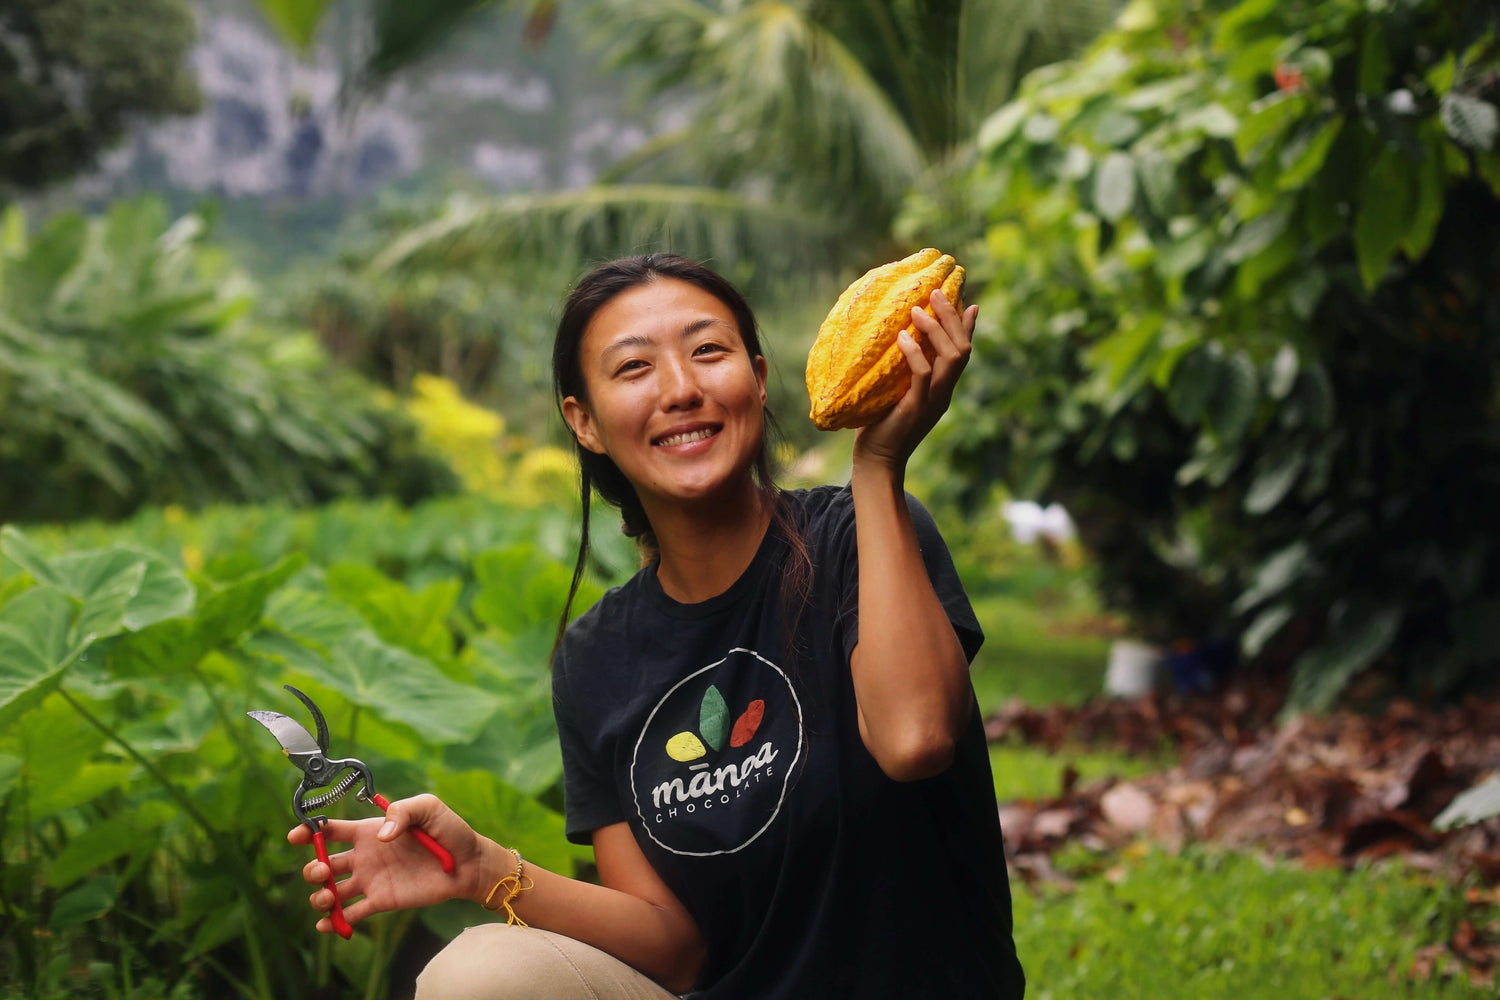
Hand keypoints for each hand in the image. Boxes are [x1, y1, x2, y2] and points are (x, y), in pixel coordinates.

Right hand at [287, 793, 484, 932]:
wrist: (468, 863)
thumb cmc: (449, 830)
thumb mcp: (428, 807)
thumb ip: (402, 812)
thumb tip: (381, 836)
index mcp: (370, 831)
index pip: (330, 830)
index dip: (309, 832)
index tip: (295, 836)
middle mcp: (365, 856)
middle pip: (323, 863)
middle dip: (313, 869)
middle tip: (324, 871)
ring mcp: (371, 880)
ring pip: (331, 892)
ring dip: (320, 897)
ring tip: (328, 898)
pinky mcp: (381, 901)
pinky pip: (351, 914)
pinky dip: (335, 922)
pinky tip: (327, 924)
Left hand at [851, 288, 976, 471]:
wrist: (876, 461)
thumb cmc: (880, 425)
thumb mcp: (897, 392)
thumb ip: (905, 372)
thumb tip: (897, 343)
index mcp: (943, 389)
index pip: (963, 353)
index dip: (967, 327)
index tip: (968, 302)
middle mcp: (944, 393)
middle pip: (962, 349)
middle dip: (952, 318)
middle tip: (935, 293)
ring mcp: (933, 400)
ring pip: (951, 358)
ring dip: (936, 330)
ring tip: (917, 310)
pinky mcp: (916, 408)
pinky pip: (924, 375)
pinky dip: (915, 353)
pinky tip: (902, 337)